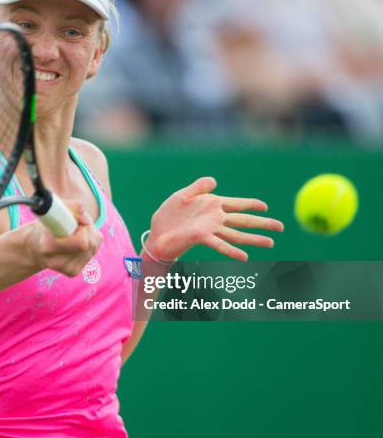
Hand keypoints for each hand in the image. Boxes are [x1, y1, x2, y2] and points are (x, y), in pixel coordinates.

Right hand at [24, 200, 101, 275]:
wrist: (34, 247)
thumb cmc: (45, 225)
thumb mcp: (53, 209)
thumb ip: (72, 207)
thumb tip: (87, 220)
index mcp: (48, 245)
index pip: (81, 242)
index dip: (84, 228)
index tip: (76, 221)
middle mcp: (56, 261)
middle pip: (90, 245)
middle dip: (88, 230)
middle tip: (76, 224)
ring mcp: (65, 269)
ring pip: (94, 248)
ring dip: (90, 235)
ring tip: (74, 232)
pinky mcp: (73, 271)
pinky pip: (92, 252)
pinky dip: (90, 243)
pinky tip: (76, 241)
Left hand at [146, 177, 283, 261]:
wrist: (156, 233)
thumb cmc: (169, 215)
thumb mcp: (182, 195)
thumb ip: (199, 187)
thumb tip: (215, 180)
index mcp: (212, 205)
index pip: (237, 204)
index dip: (251, 204)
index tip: (266, 206)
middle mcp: (215, 218)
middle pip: (243, 221)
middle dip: (262, 224)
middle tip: (281, 227)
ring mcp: (210, 229)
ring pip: (237, 234)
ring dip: (254, 239)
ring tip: (270, 243)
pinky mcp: (201, 237)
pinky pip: (220, 244)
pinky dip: (232, 250)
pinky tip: (245, 257)